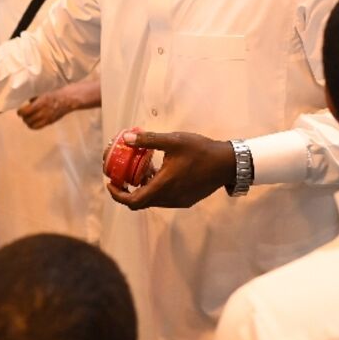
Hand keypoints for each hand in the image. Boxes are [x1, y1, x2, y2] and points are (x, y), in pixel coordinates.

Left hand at [18, 90, 73, 129]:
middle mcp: (43, 112)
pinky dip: (33, 126)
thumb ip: (34, 100)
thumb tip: (28, 103)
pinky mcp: (49, 122)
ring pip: (32, 125)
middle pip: (28, 119)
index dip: (20, 112)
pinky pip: (38, 127)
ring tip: (27, 120)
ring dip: (28, 123)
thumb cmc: (54, 95)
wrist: (67, 100)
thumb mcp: (42, 95)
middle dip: (24, 118)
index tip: (19, 112)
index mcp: (40, 103)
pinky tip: (33, 123)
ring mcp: (46, 118)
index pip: (26, 111)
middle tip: (23, 115)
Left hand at [105, 130, 234, 209]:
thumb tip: (126, 138)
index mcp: (163, 187)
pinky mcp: (186, 200)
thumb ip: (148, 140)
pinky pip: (164, 198)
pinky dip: (155, 188)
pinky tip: (158, 171)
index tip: (111, 182)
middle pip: (141, 202)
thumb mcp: (173, 141)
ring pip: (153, 200)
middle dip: (127, 190)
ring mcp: (178, 201)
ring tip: (139, 169)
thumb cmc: (200, 151)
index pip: (133, 201)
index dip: (118, 195)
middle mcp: (169, 199)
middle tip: (120, 175)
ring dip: (142, 188)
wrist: (227, 164)